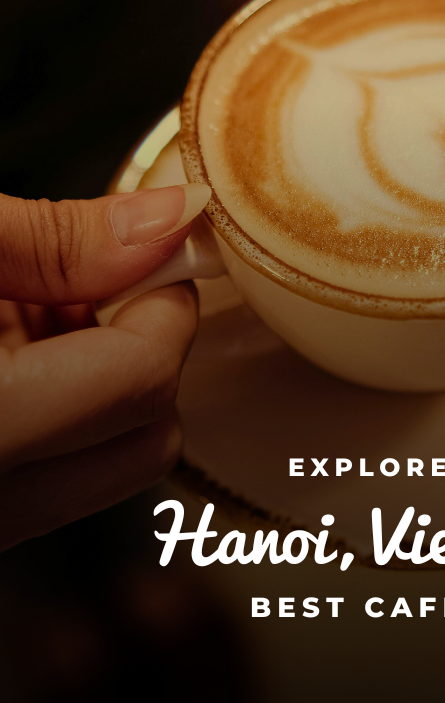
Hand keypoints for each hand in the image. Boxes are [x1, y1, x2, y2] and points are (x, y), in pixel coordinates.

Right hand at [0, 183, 209, 550]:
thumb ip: (58, 242)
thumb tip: (171, 221)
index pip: (140, 383)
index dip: (162, 304)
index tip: (148, 254)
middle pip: (150, 441)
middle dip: (144, 354)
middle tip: (87, 288)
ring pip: (116, 469)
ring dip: (106, 386)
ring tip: (31, 320)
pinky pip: (65, 481)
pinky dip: (67, 415)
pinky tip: (13, 358)